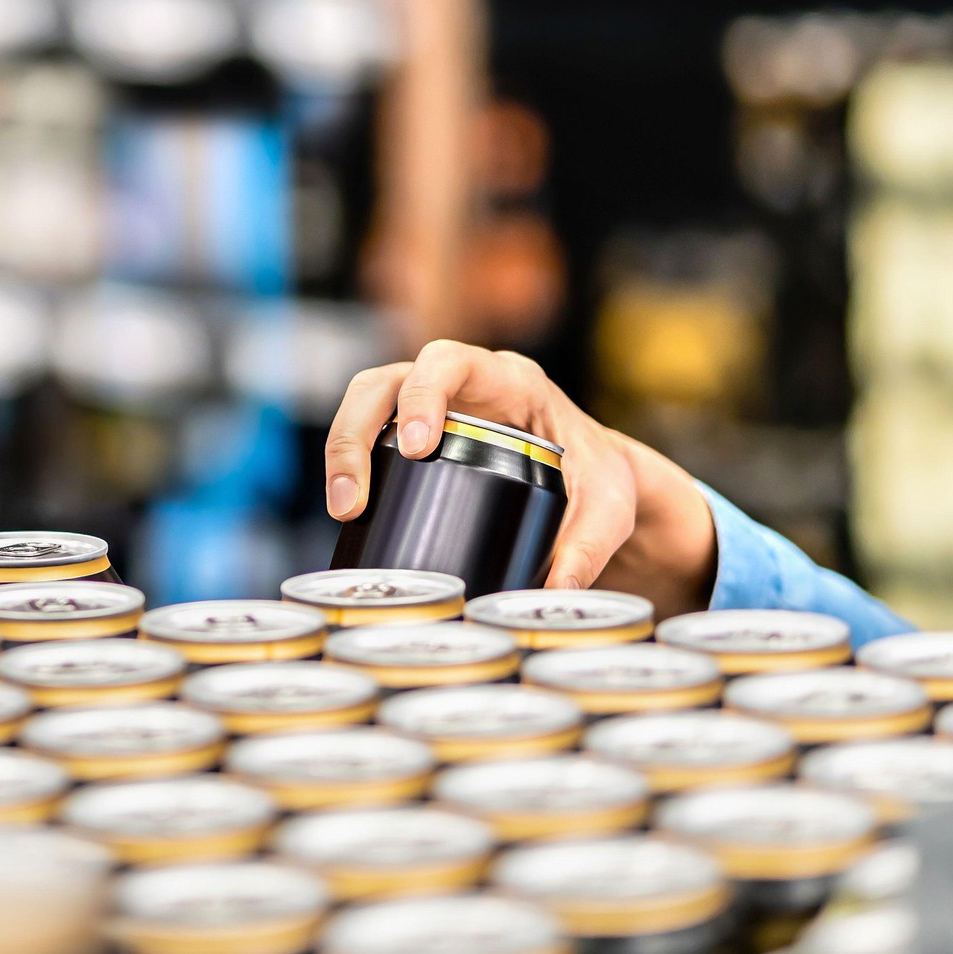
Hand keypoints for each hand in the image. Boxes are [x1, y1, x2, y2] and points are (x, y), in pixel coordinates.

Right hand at [323, 340, 717, 617]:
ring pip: (365, 405)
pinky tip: (350, 513)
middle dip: (358, 432)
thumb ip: (589, 548)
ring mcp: (431, 408)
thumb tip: (553, 591)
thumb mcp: (609, 509)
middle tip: (354, 496)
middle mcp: (462, 385)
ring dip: (343, 451)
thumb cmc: (599, 478)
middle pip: (386, 382)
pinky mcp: (412, 438)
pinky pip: (368, 438)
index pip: (450, 362)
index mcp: (508, 380)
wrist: (593, 483)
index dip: (422, 395)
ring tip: (345, 510)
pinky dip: (351, 469)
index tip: (415, 447)